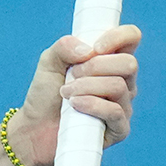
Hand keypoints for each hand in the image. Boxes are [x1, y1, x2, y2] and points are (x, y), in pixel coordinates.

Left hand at [8, 25, 141, 165]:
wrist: (35, 127)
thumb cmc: (46, 93)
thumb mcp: (48, 62)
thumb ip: (64, 47)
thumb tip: (88, 49)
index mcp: (109, 60)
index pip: (131, 38)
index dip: (118, 37)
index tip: (95, 47)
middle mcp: (122, 81)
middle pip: (129, 63)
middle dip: (95, 66)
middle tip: (72, 75)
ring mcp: (123, 105)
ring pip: (119, 86)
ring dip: (85, 86)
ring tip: (66, 93)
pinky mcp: (119, 129)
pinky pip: (115, 112)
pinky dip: (91, 105)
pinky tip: (74, 105)